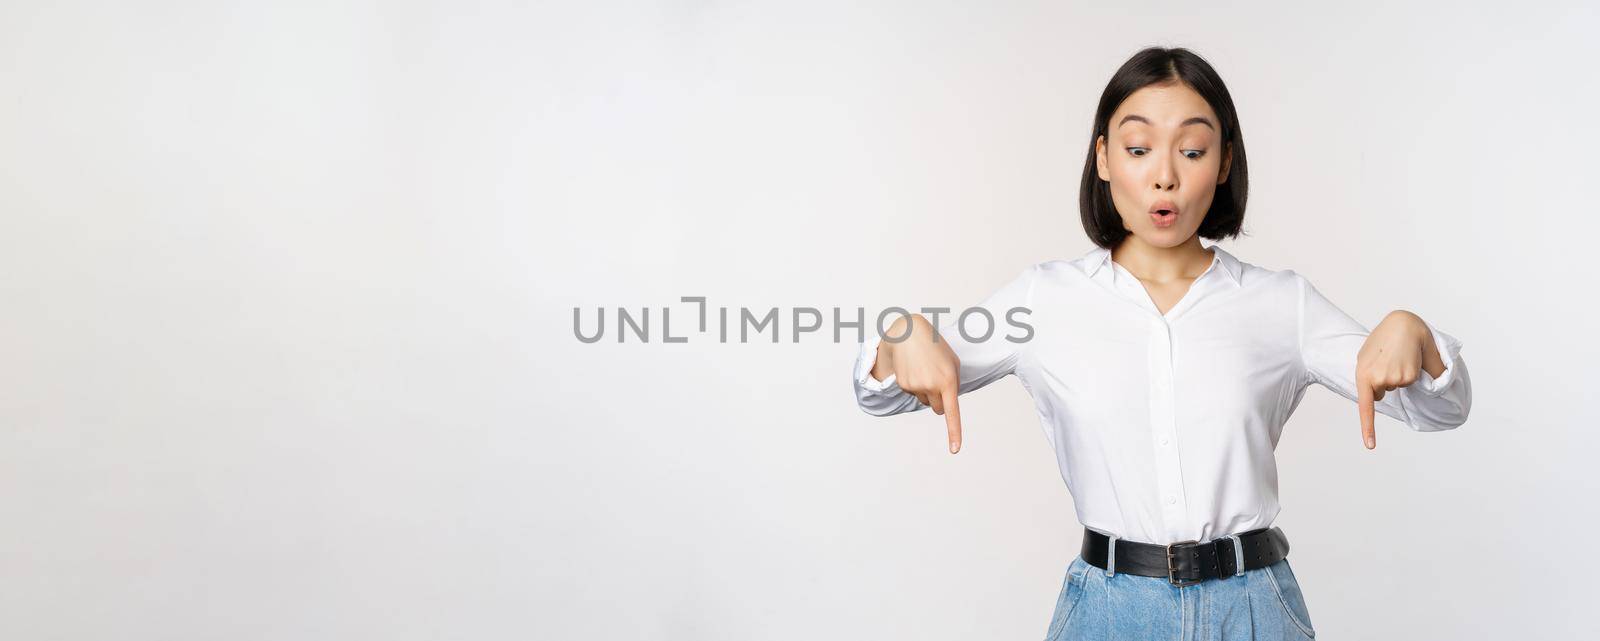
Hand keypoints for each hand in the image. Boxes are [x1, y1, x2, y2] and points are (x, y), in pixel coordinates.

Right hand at [878, 314, 964, 453]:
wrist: (908, 333)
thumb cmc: (935, 347)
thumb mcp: (952, 362)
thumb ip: (953, 384)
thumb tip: (944, 406)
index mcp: (948, 380)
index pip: (952, 412)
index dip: (954, 433)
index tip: (955, 450)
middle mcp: (931, 385)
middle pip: (937, 410)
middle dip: (939, 402)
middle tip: (936, 382)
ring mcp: (916, 386)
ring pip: (925, 401)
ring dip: (926, 391)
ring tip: (924, 369)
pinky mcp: (904, 384)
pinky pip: (914, 394)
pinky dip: (915, 385)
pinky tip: (914, 368)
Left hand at [1355, 310, 1442, 449]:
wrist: (1403, 324)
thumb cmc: (1383, 339)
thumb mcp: (1367, 357)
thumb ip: (1370, 376)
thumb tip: (1381, 395)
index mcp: (1362, 375)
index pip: (1366, 406)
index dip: (1368, 428)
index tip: (1370, 446)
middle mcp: (1377, 380)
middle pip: (1384, 393)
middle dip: (1385, 381)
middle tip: (1387, 359)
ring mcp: (1394, 379)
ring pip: (1397, 387)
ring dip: (1398, 374)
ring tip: (1396, 355)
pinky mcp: (1409, 376)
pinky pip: (1410, 382)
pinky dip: (1410, 372)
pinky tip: (1407, 358)